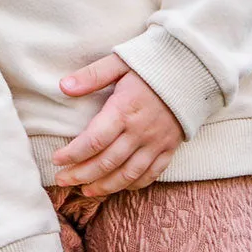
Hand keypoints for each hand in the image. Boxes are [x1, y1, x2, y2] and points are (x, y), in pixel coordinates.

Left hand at [52, 54, 184, 196]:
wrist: (195, 67)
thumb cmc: (155, 62)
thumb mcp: (121, 61)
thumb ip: (93, 75)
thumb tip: (63, 86)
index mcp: (124, 109)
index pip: (93, 141)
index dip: (72, 154)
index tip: (57, 159)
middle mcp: (140, 131)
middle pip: (106, 162)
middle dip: (81, 175)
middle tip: (62, 180)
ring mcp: (157, 142)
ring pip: (127, 174)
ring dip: (105, 186)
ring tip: (86, 191)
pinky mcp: (170, 147)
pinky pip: (152, 173)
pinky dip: (134, 184)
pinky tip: (120, 186)